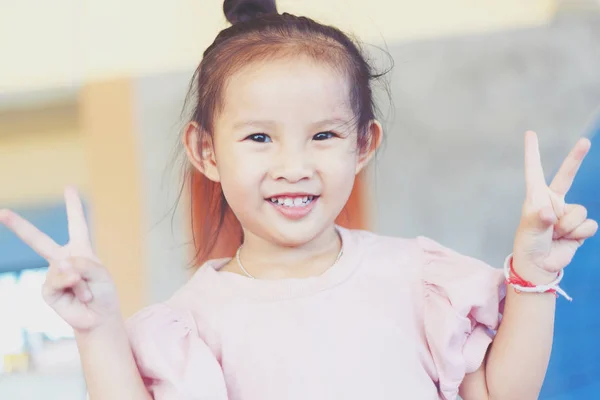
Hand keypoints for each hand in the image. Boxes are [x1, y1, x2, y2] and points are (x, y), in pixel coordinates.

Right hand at [0, 187, 120, 331]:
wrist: (99, 317)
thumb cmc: (103, 293)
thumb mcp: (101, 273)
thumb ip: (84, 264)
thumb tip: (61, 264)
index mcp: (80, 249)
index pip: (77, 224)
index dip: (73, 206)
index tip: (69, 187)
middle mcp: (63, 259)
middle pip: (38, 240)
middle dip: (19, 226)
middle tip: (2, 212)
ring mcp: (53, 274)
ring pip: (63, 267)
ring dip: (80, 280)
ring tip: (87, 291)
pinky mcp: (48, 290)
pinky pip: (57, 281)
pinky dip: (71, 286)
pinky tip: (80, 295)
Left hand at [512, 131, 597, 282]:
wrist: (540, 265)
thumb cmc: (529, 244)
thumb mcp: (530, 230)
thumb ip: (539, 220)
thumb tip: (549, 212)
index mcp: (536, 197)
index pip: (534, 170)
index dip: (533, 152)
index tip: (530, 134)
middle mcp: (552, 201)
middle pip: (567, 175)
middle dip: (576, 158)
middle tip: (585, 141)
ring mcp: (567, 212)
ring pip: (578, 211)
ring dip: (568, 226)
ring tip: (556, 234)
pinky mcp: (579, 226)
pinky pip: (588, 224)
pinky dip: (578, 233)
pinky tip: (567, 239)